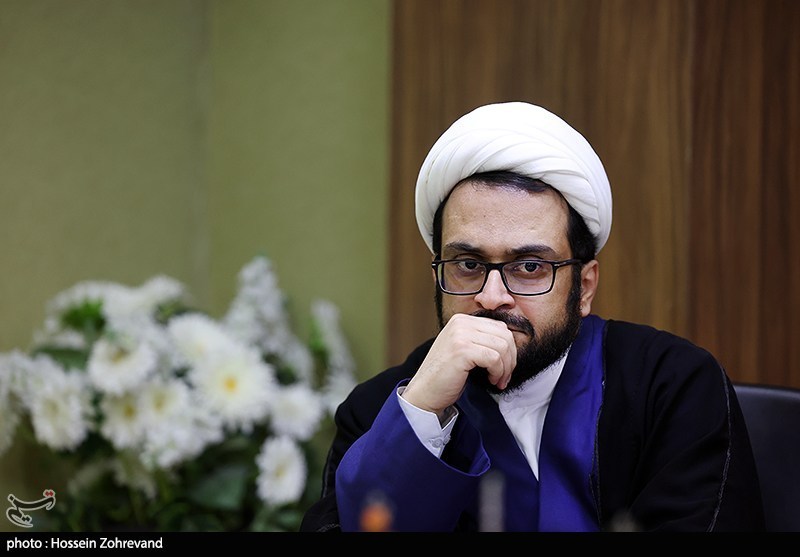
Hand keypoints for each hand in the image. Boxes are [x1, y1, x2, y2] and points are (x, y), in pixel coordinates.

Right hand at [402, 313, 516, 417]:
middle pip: (505, 335)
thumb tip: (510, 343)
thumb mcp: (464, 349)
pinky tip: (491, 380)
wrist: (425, 392)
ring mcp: (460, 335)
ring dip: (505, 368)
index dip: (509, 349)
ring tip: (497, 380)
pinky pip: (494, 358)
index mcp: (462, 320)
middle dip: (510, 359)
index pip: (500, 327)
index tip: (504, 368)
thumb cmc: (446, 375)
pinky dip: (498, 372)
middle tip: (504, 376)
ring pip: (502, 347)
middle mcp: (461, 323)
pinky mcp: (462, 350)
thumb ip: (481, 340)